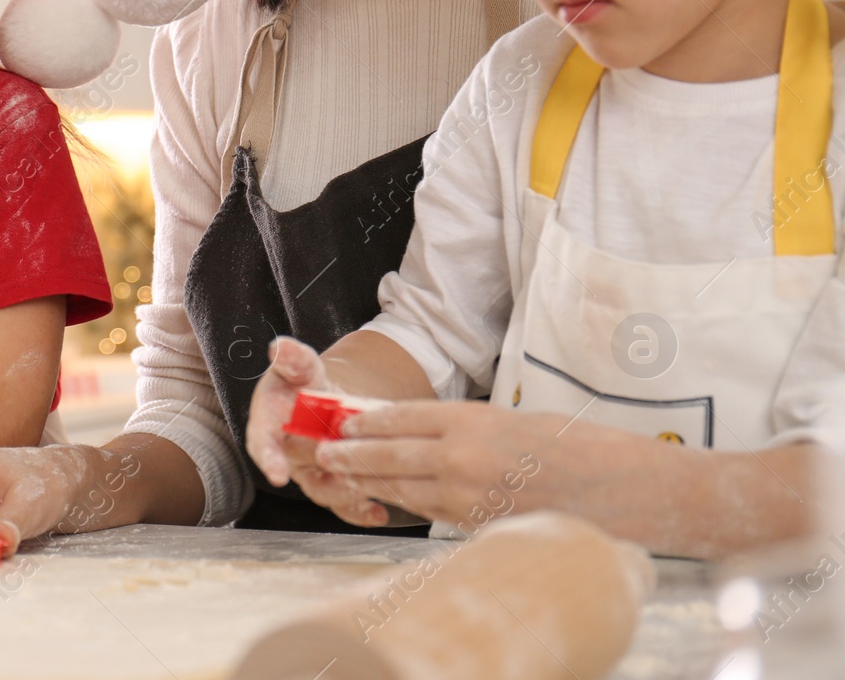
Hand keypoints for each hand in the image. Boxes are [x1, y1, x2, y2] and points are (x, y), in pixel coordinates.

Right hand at [244, 337, 387, 525]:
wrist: (324, 399)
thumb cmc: (303, 382)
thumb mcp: (300, 365)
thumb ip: (292, 359)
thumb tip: (280, 347)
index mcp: (269, 425)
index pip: (262, 443)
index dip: (269, 458)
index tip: (277, 473)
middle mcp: (287, 455)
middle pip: (300, 472)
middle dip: (324, 474)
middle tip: (344, 473)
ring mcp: (313, 472)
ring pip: (325, 492)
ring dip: (346, 492)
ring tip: (367, 486)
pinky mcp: (335, 484)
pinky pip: (345, 506)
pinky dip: (362, 512)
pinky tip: (379, 513)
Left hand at [314, 401, 563, 529]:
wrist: (616, 491)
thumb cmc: (572, 447)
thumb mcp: (512, 419)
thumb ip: (464, 426)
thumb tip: (416, 428)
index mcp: (471, 420)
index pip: (403, 417)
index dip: (369, 419)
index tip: (344, 419)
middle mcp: (462, 456)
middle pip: (391, 453)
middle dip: (352, 452)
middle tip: (324, 450)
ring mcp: (467, 495)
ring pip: (403, 486)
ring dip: (367, 480)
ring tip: (340, 474)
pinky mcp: (476, 525)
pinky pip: (428, 511)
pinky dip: (402, 502)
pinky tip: (384, 498)